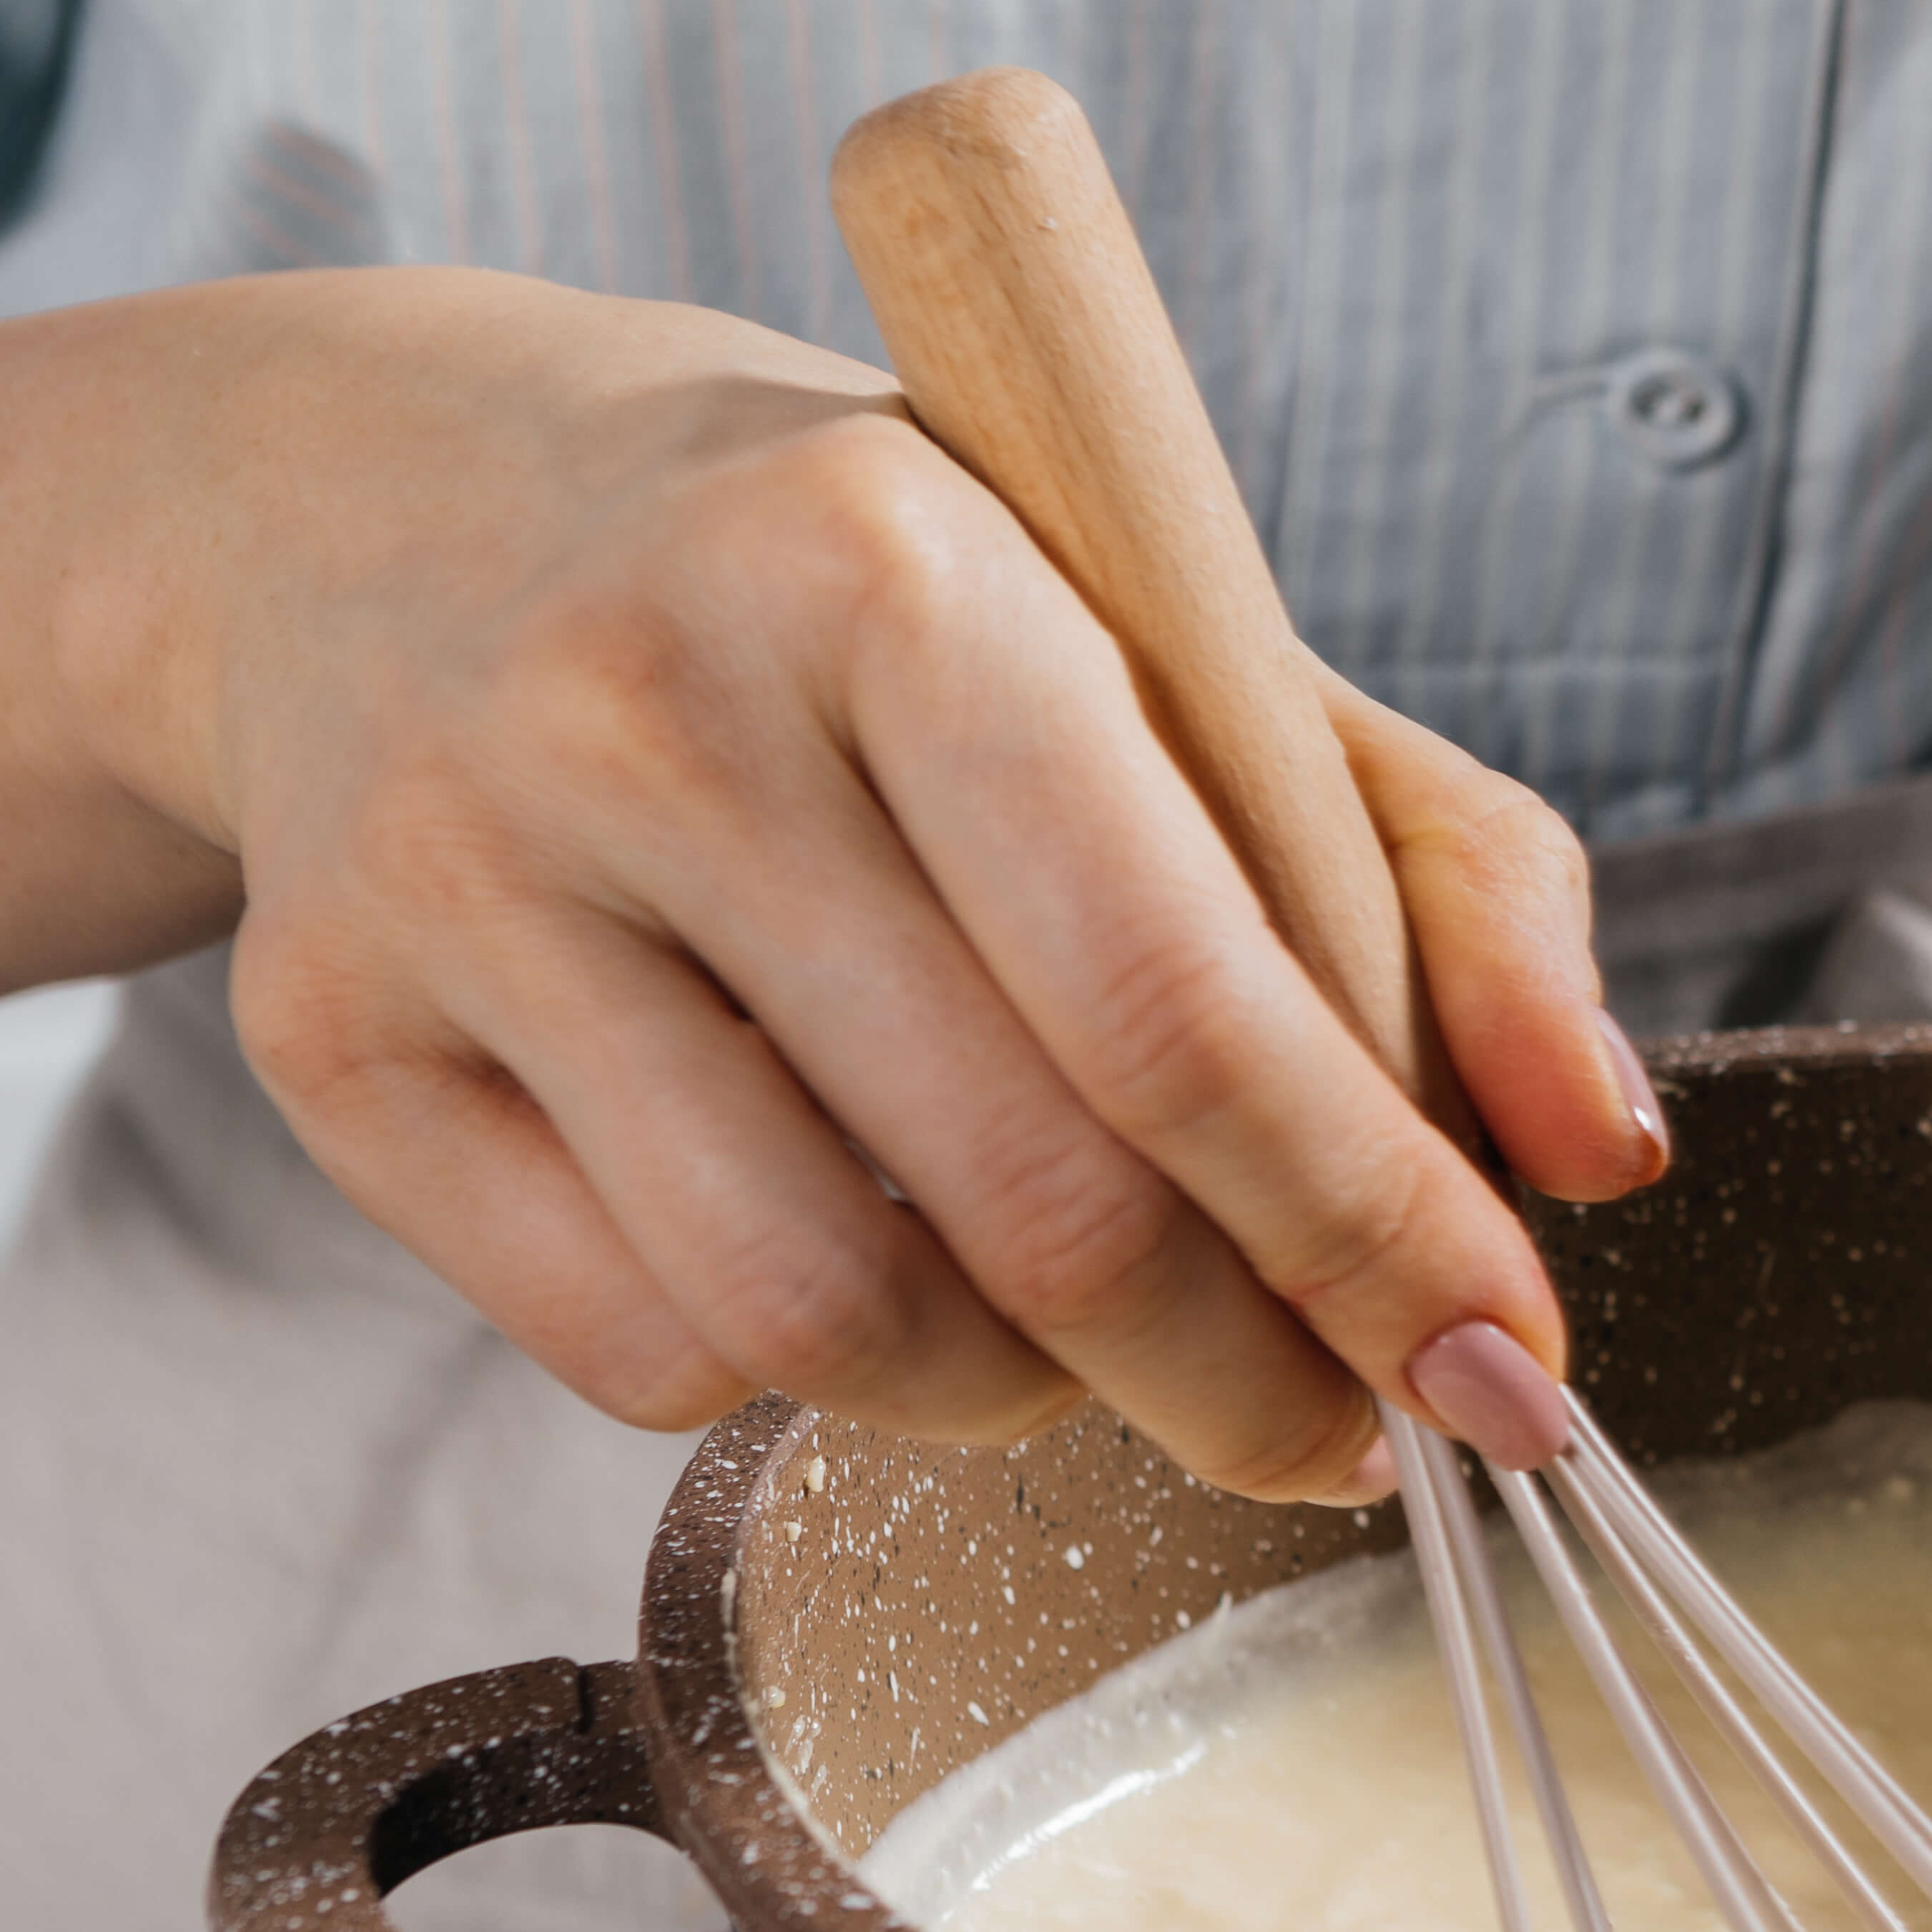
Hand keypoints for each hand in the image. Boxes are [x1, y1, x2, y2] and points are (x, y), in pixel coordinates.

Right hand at [142, 270, 1652, 1496]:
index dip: (1376, 1239)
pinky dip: (809, 1375)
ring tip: (1099, 1327)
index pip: (1186, 1010)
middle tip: (1347, 1426)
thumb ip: (1454, 881)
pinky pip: (647, 1355)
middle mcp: (646, 710)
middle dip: (1253, 1381)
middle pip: (1036, 1210)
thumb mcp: (1192, 648)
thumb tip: (1600, 1157)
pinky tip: (861, 1247)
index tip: (1508, 1371)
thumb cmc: (879, 605)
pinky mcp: (331, 1040)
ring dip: (1033, 1402)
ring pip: (829, 1325)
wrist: (406, 505)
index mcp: (893, 570)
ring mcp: (460, 883)